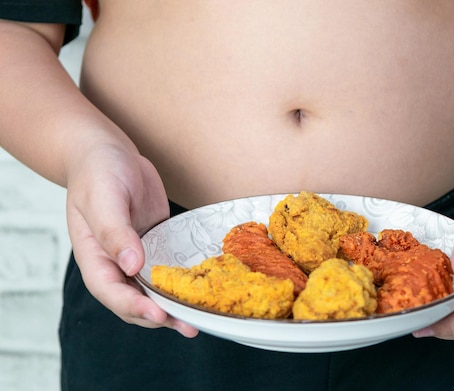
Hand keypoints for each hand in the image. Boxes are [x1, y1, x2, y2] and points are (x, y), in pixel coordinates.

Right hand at [65, 143, 198, 336]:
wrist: (109, 153)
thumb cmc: (98, 173)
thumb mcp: (103, 198)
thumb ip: (115, 232)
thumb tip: (131, 266)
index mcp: (95, 258)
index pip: (112, 292)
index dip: (135, 307)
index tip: (159, 315)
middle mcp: (115, 263)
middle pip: (135, 300)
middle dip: (160, 316)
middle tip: (190, 326)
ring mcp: (137, 256)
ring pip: (154, 290)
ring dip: (174, 306)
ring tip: (200, 319)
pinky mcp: (156, 245)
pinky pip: (168, 270)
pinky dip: (182, 282)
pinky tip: (204, 289)